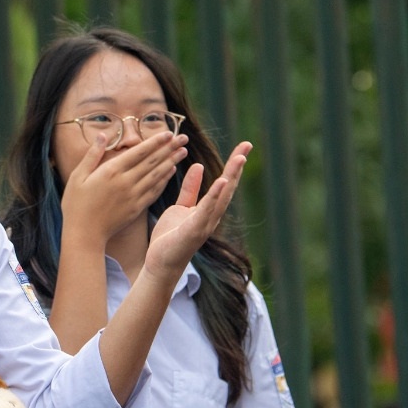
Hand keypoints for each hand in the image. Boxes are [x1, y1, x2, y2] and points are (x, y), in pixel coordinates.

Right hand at [60, 131, 188, 249]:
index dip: (156, 142)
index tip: (168, 133)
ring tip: (183, 151)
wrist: (84, 234)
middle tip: (183, 138)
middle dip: (169, 148)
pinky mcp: (137, 208)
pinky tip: (171, 171)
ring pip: (157, 175)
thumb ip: (92, 155)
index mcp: (111, 171)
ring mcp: (133, 196)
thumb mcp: (77, 176)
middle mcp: (126, 182)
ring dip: (171, 162)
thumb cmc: (76, 204)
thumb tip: (103, 135)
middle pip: (152, 161)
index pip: (139, 152)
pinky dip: (164, 180)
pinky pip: (155, 191)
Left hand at [144, 142, 251, 280]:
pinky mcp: (194, 231)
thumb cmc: (171, 237)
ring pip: (222, 196)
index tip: (243, 147)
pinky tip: (222, 181)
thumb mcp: (181, 207)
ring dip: (232, 176)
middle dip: (237, 165)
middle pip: (228, 186)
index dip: (233, 165)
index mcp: (208, 209)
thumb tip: (199, 166)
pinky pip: (206, 210)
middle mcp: (211, 216)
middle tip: (247, 145)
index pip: (224, 183)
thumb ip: (191, 189)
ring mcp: (205, 224)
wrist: (160, 263)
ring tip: (240, 158)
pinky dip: (215, 196)